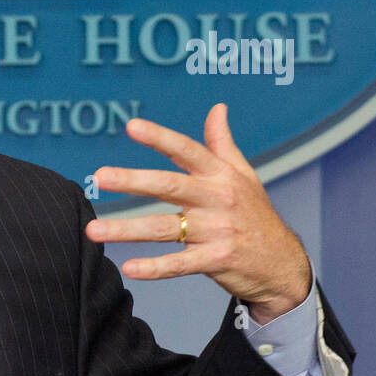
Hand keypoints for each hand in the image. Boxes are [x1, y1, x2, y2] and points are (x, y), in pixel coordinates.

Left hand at [84, 103, 310, 324]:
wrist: (283, 264)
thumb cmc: (255, 214)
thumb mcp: (244, 176)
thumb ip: (223, 143)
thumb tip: (217, 107)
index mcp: (220, 176)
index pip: (187, 150)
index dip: (160, 138)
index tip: (131, 126)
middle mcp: (217, 199)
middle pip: (169, 186)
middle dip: (132, 180)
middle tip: (99, 176)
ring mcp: (217, 230)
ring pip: (164, 228)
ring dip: (126, 229)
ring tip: (93, 230)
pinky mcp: (217, 260)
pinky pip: (179, 264)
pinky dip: (154, 268)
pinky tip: (129, 268)